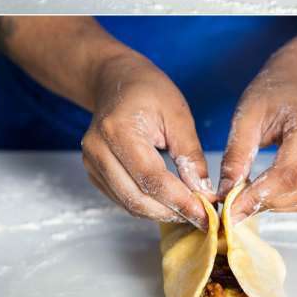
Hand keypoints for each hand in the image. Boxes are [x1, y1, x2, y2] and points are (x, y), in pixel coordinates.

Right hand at [80, 52, 211, 227]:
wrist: (115, 80)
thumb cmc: (147, 90)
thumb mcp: (177, 113)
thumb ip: (189, 154)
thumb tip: (203, 191)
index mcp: (118, 129)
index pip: (150, 178)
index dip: (180, 200)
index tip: (206, 212)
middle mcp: (97, 149)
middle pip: (136, 198)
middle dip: (172, 211)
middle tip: (201, 216)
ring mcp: (91, 163)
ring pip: (129, 203)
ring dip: (161, 213)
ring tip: (189, 210)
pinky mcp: (94, 172)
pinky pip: (122, 199)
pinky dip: (147, 206)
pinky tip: (169, 202)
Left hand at [217, 43, 296, 223]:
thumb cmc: (274, 89)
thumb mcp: (246, 115)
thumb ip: (236, 155)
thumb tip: (225, 194)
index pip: (287, 174)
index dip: (258, 197)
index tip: (231, 209)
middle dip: (267, 204)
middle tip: (236, 206)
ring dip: (277, 206)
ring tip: (249, 197)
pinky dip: (289, 200)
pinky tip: (267, 191)